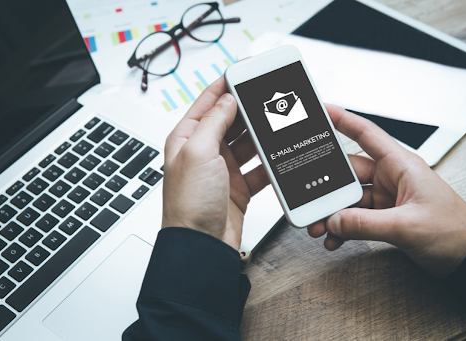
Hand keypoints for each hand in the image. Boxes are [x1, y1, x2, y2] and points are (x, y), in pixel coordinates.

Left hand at [162, 77, 269, 249]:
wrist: (200, 246)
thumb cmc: (188, 205)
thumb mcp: (198, 152)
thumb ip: (213, 122)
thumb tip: (227, 99)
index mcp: (186, 138)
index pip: (208, 102)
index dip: (226, 84)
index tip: (245, 70)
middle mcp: (204, 152)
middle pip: (231, 120)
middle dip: (249, 108)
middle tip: (270, 97)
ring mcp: (222, 169)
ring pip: (247, 143)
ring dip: (262, 135)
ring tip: (278, 123)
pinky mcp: (239, 187)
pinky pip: (258, 168)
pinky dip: (269, 162)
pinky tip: (279, 156)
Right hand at [307, 104, 465, 277]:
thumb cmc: (454, 232)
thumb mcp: (407, 226)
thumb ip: (366, 224)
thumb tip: (334, 221)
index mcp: (401, 166)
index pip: (367, 134)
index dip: (343, 120)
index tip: (322, 112)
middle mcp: (391, 178)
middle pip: (348, 174)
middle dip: (326, 188)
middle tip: (308, 198)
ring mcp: (386, 198)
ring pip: (348, 199)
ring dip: (331, 213)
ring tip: (318, 226)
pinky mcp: (384, 217)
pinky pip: (354, 219)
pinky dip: (342, 229)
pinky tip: (334, 238)